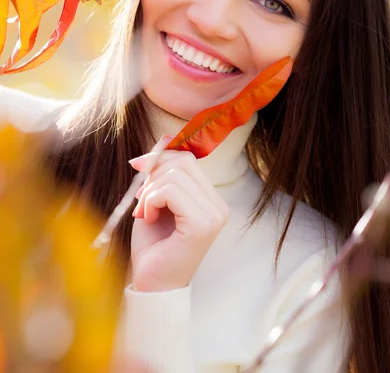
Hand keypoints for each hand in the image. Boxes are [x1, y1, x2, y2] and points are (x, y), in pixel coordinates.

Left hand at [129, 148, 229, 292]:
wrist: (151, 283)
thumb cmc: (153, 244)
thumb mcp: (156, 199)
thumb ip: (163, 171)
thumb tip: (165, 137)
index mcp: (211, 199)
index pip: (188, 158)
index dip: (161, 156)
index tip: (139, 166)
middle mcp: (218, 206)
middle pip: (182, 161)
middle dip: (153, 173)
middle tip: (142, 199)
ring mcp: (214, 215)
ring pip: (173, 176)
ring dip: (149, 192)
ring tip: (146, 213)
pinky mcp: (201, 225)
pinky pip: (170, 191)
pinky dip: (151, 201)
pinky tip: (149, 218)